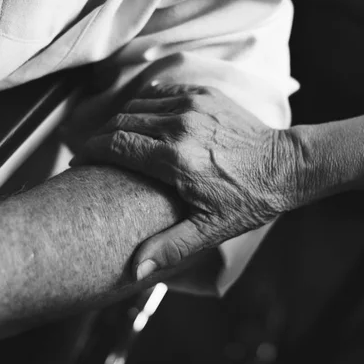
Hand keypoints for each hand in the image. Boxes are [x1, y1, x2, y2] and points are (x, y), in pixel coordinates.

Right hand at [72, 83, 302, 278]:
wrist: (283, 166)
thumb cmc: (247, 200)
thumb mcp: (210, 230)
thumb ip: (169, 247)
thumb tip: (135, 270)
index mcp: (175, 159)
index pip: (116, 145)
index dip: (91, 152)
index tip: (80, 161)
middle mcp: (179, 126)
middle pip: (121, 122)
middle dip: (100, 136)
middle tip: (91, 152)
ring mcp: (192, 105)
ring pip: (137, 105)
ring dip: (119, 120)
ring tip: (113, 138)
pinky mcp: (203, 94)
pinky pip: (160, 93)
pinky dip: (143, 103)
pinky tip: (140, 118)